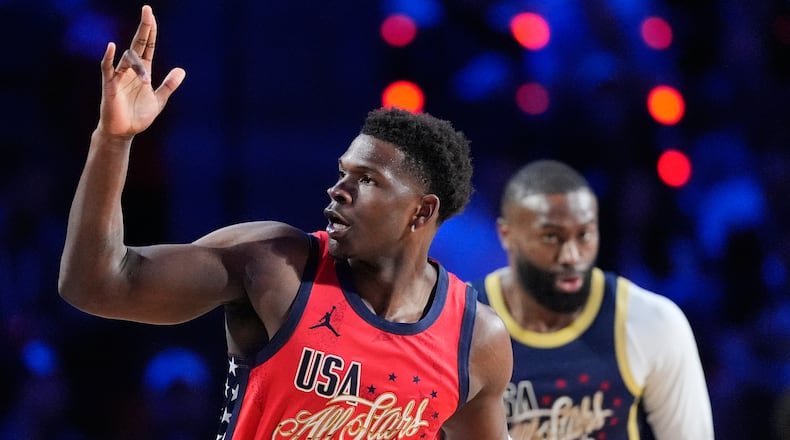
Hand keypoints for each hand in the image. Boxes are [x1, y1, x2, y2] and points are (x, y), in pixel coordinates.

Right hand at [98, 5, 184, 138]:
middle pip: (137, 44)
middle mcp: (130, 69)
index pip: (147, 46)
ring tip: (146, 81)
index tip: (150, 15)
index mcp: (142, 70)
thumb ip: (169, 85)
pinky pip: (108, 68)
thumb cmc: (138, 115)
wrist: (124, 132)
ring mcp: (119, 76)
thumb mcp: (159, 100)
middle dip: (144, 28)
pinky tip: (112, 47)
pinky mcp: (110, 86)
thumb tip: (181, 70)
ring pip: (128, 59)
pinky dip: (110, 58)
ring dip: (139, 66)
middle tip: (147, 10)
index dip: (150, 31)